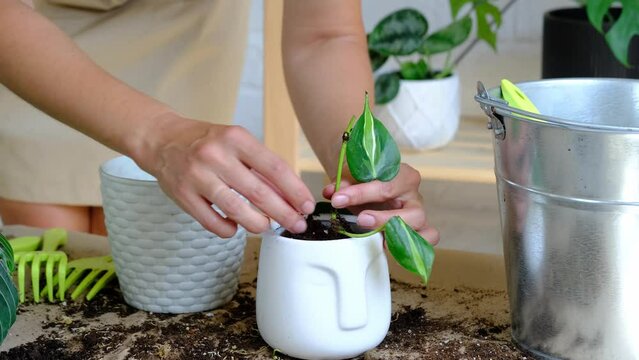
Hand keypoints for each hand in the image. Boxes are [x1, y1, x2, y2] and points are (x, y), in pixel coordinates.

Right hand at [135, 114, 315, 236]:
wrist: (161, 139)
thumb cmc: (206, 142)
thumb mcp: (235, 142)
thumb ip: (260, 166)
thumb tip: (290, 196)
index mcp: (235, 138)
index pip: (274, 167)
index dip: (294, 190)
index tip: (307, 205)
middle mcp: (216, 156)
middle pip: (259, 192)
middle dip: (284, 213)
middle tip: (297, 225)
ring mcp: (197, 176)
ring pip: (236, 209)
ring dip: (258, 223)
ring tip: (267, 227)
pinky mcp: (182, 195)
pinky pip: (211, 222)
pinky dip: (228, 230)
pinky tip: (235, 228)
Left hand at [323, 163, 438, 244]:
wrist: (365, 178)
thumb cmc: (363, 176)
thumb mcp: (352, 175)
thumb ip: (343, 183)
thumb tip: (331, 192)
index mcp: (404, 176)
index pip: (386, 186)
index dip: (360, 194)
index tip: (337, 199)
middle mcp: (415, 197)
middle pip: (413, 214)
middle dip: (385, 220)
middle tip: (361, 219)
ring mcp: (419, 216)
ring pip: (427, 233)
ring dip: (403, 240)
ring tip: (380, 241)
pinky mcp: (416, 232)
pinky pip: (424, 244)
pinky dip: (410, 249)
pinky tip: (388, 248)